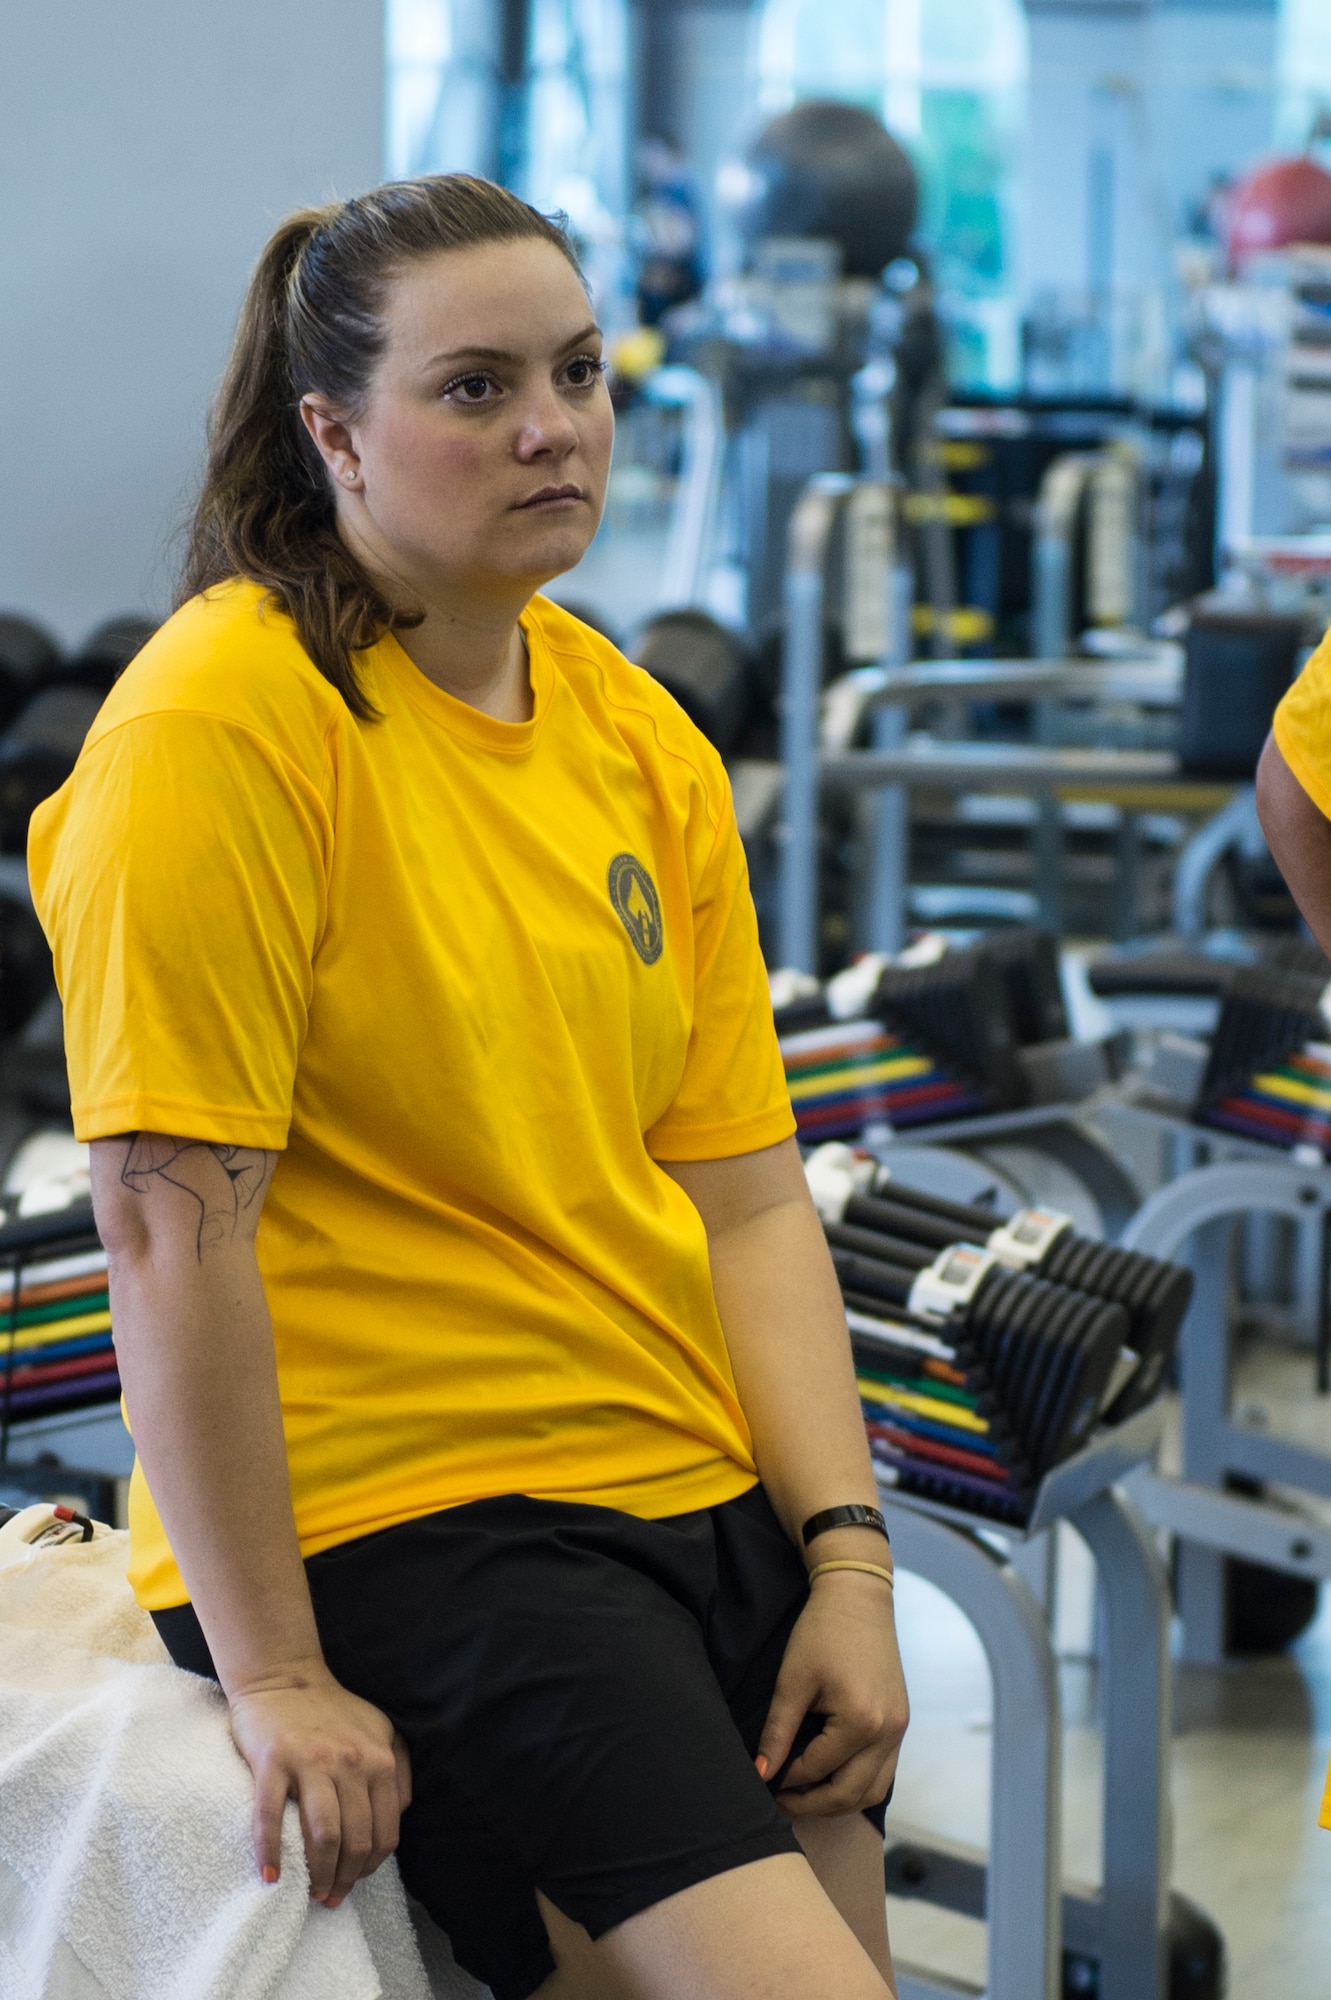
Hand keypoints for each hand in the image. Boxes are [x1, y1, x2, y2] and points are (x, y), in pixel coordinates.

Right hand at [228, 1662, 411, 1905]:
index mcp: (379, 1758)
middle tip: (331, 1897)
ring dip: (319, 1874)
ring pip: (323, 1834)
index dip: (371, 1865)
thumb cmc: (332, 1710)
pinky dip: (271, 1852)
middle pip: (356, 1839)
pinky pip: (271, 1817)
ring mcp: (311, 1763)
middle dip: (346, 1879)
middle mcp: (350, 1762)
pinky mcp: (273, 1762)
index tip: (356, 1880)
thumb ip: (398, 1769)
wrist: (283, 1676)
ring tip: (311, 1893)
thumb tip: (398, 1815)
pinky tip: (272, 1876)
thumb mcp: (380, 1730)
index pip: (385, 1831)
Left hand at [756, 1573, 907, 1816]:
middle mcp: (888, 1733)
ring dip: (839, 1802)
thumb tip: (760, 1773)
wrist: (858, 1598)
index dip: (786, 1781)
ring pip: (872, 1792)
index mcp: (861, 1722)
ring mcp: (900, 1730)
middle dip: (812, 1804)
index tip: (763, 1783)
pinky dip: (858, 1784)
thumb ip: (777, 1731)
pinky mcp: (901, 1723)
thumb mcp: (792, 1680)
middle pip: (849, 1794)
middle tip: (780, 1801)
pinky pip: (883, 1772)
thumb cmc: (821, 1632)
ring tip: (805, 1796)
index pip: (817, 1770)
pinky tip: (831, 1778)